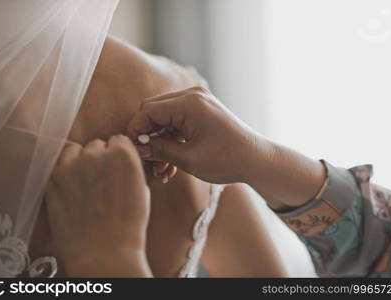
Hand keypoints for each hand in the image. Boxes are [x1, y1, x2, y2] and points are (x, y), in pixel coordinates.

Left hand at [45, 135, 151, 276]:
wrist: (104, 253)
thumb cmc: (128, 225)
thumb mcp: (141, 189)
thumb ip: (129, 168)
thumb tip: (121, 161)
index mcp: (123, 154)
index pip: (118, 140)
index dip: (118, 154)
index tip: (116, 167)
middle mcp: (96, 154)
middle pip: (97, 145)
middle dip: (100, 158)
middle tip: (101, 180)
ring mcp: (72, 165)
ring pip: (76, 150)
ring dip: (80, 161)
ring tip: (84, 183)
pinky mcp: (53, 179)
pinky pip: (58, 164)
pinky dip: (64, 171)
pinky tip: (71, 188)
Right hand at [127, 87, 256, 183]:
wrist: (256, 159)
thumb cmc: (228, 160)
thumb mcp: (189, 159)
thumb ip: (159, 150)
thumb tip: (137, 147)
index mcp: (190, 104)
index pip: (148, 110)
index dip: (136, 131)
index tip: (134, 152)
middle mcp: (192, 96)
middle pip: (153, 111)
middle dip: (147, 138)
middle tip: (148, 162)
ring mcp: (197, 102)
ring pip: (163, 119)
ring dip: (159, 143)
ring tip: (162, 171)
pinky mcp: (200, 111)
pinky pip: (176, 122)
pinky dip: (170, 141)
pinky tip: (171, 165)